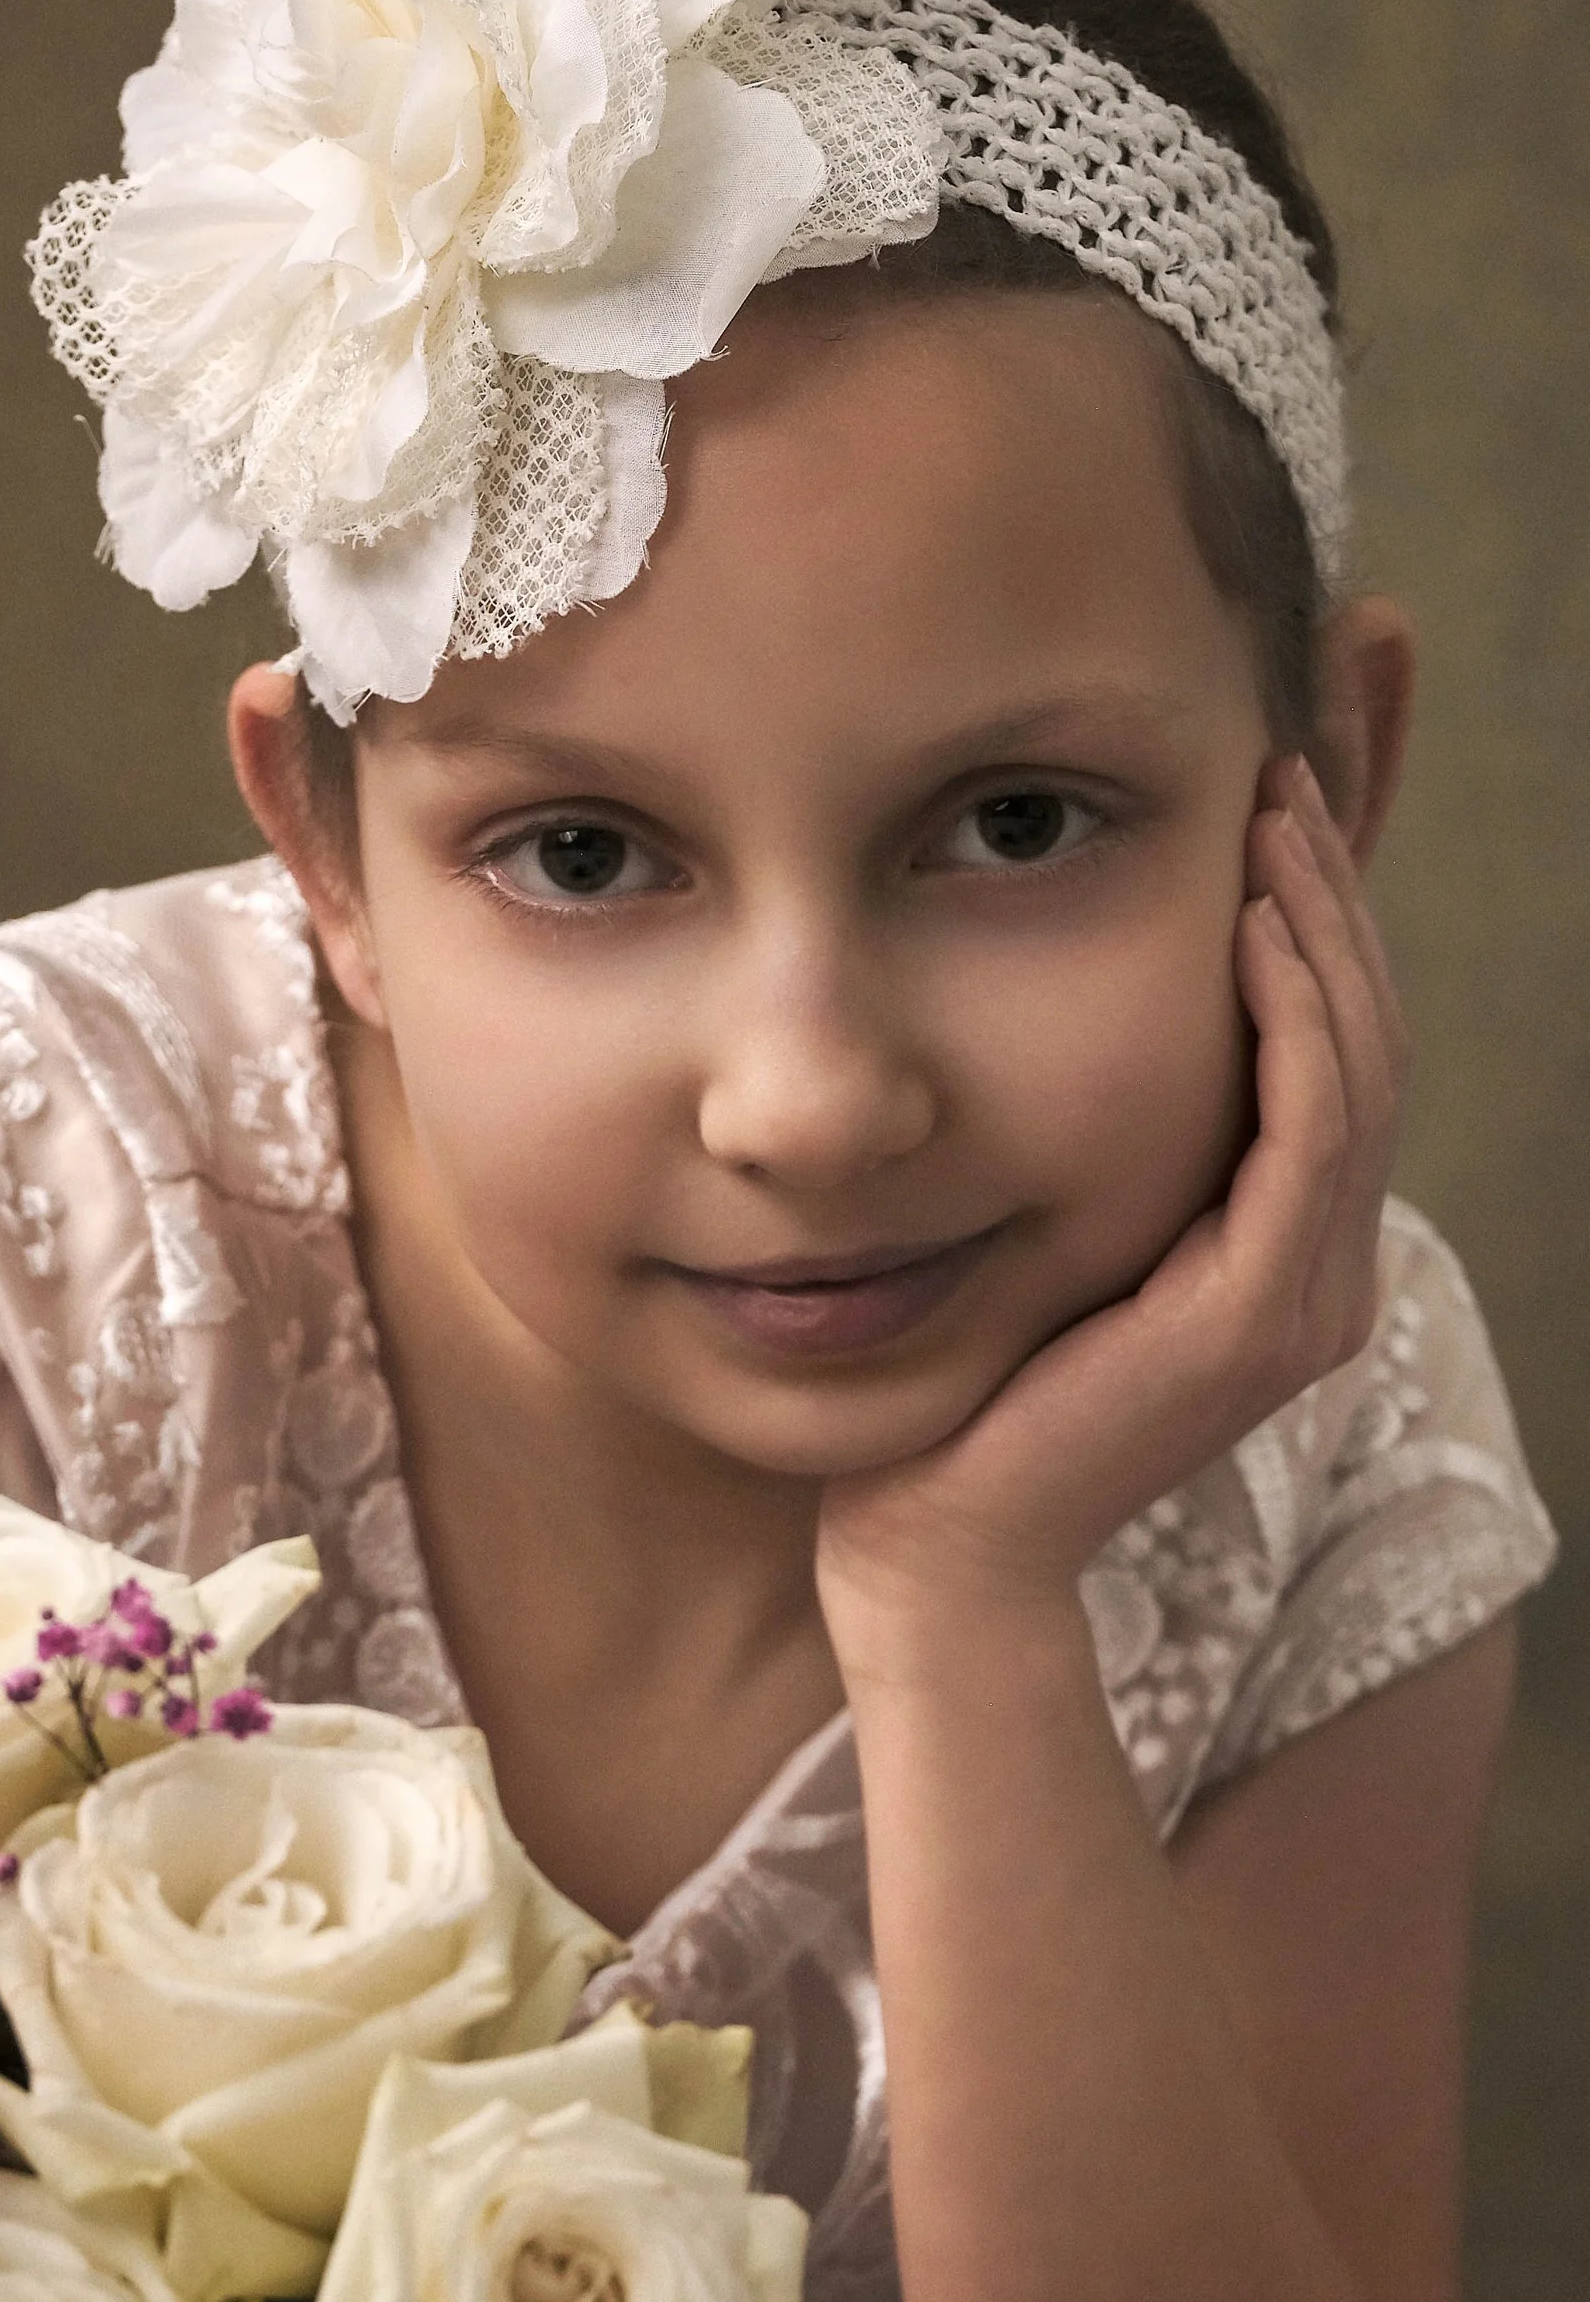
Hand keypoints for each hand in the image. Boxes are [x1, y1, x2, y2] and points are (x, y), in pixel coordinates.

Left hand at [817, 756, 1407, 1643]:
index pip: (1333, 1048)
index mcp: (1277, 1248)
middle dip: (1335, 891)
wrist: (934, 1541)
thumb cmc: (963, 1383)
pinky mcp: (1257, 1320)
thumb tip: (1057, 1004)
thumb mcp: (1044, 1220)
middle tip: (1292, 759)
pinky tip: (1255, 930)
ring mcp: (1301, 1300)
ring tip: (1278, 812)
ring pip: (1355, 1070)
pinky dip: (1295, 1024)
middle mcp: (1315, 1272)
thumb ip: (1089, 1135)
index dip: (1320, 915)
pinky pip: (1308, 1138)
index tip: (1274, 792)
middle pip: (1366, 1037)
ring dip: (1324, 928)